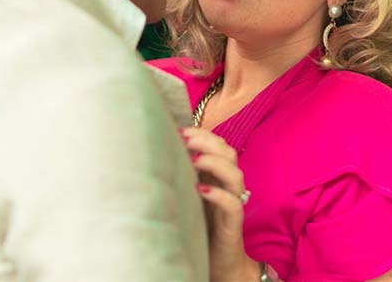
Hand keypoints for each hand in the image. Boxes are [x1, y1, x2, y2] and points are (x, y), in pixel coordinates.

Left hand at [180, 127, 258, 281]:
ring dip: (215, 163)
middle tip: (184, 140)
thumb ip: (181, 175)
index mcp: (218, 176)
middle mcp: (228, 186)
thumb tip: (155, 153)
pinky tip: (201, 190)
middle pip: (229, 153)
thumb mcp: (187, 195)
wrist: (218, 262)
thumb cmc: (199, 226)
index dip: (202, 133)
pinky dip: (219, 194)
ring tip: (194, 160)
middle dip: (207, 141)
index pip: (218, 144)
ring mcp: (233, 203)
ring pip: (236, 175)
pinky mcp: (233, 223)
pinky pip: (234, 204)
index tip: (178, 130)